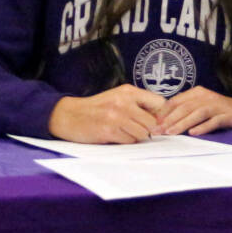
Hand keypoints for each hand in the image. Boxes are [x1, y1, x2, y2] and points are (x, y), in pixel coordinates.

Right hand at [49, 85, 165, 143]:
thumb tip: (161, 119)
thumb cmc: (97, 108)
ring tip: (124, 131)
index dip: (160, 115)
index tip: (155, 121)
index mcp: (128, 91)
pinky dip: (125, 141)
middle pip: (152, 122)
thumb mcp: (118, 98)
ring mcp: (116, 117)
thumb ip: (137, 104)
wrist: (70, 115)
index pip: (159, 103)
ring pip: (142, 133)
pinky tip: (115, 135)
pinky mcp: (109, 131)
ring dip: (136, 136)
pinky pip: (129, 141)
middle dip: (147, 129)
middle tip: (136, 129)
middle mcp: (124, 102)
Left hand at [155, 86, 231, 135]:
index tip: (153, 123)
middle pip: (185, 107)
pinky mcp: (229, 115)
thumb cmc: (220, 111)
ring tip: (171, 133)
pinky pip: (214, 121)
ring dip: (182, 123)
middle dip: (169, 120)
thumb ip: (186, 110)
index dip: (164, 112)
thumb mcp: (202, 106)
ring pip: (197, 113)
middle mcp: (207, 97)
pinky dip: (203, 127)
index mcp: (198, 93)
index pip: (176, 101)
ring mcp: (219, 105)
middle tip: (157, 131)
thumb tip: (163, 122)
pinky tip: (194, 133)